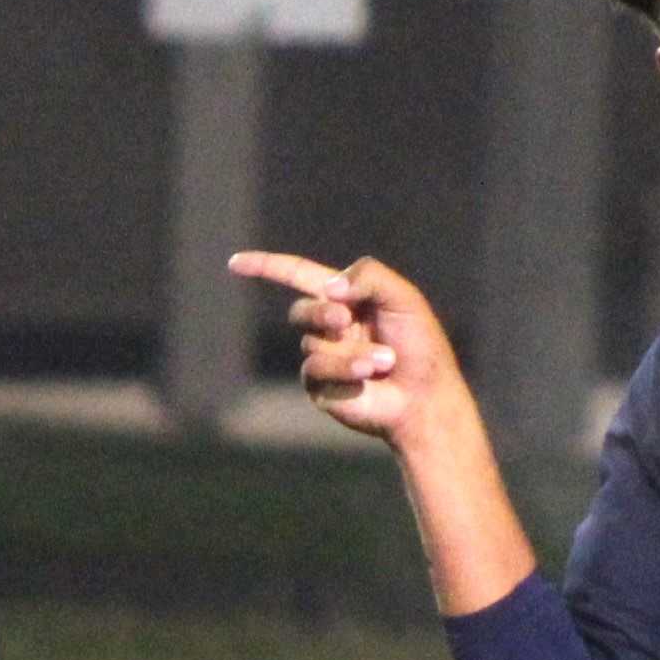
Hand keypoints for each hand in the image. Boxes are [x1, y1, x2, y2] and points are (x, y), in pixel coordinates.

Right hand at [228, 251, 462, 446]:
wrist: (425, 396)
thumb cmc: (420, 346)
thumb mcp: (402, 297)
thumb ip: (368, 277)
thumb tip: (329, 290)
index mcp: (344, 299)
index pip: (297, 276)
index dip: (266, 267)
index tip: (235, 263)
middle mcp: (328, 328)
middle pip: (302, 310)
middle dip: (322, 313)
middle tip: (346, 320)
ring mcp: (322, 358)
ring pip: (311, 343)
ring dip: (350, 350)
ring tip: (384, 361)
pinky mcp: (320, 387)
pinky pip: (315, 369)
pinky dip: (344, 369)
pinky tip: (369, 376)